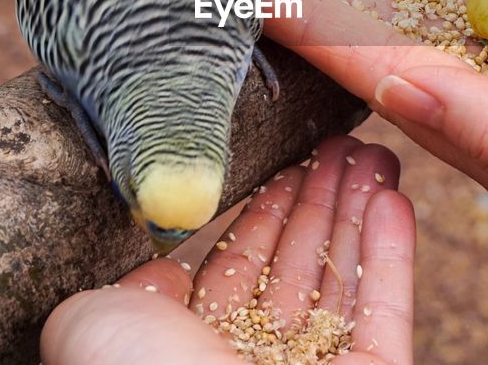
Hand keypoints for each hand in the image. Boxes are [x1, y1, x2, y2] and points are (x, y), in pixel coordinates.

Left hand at [41, 137, 415, 364]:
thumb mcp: (94, 323)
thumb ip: (128, 290)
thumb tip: (163, 271)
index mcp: (193, 350)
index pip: (240, 266)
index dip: (267, 210)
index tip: (290, 163)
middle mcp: (256, 363)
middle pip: (298, 266)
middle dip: (320, 200)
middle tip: (342, 144)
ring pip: (344, 281)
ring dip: (360, 212)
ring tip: (375, 155)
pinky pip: (387, 311)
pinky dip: (392, 254)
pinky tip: (393, 199)